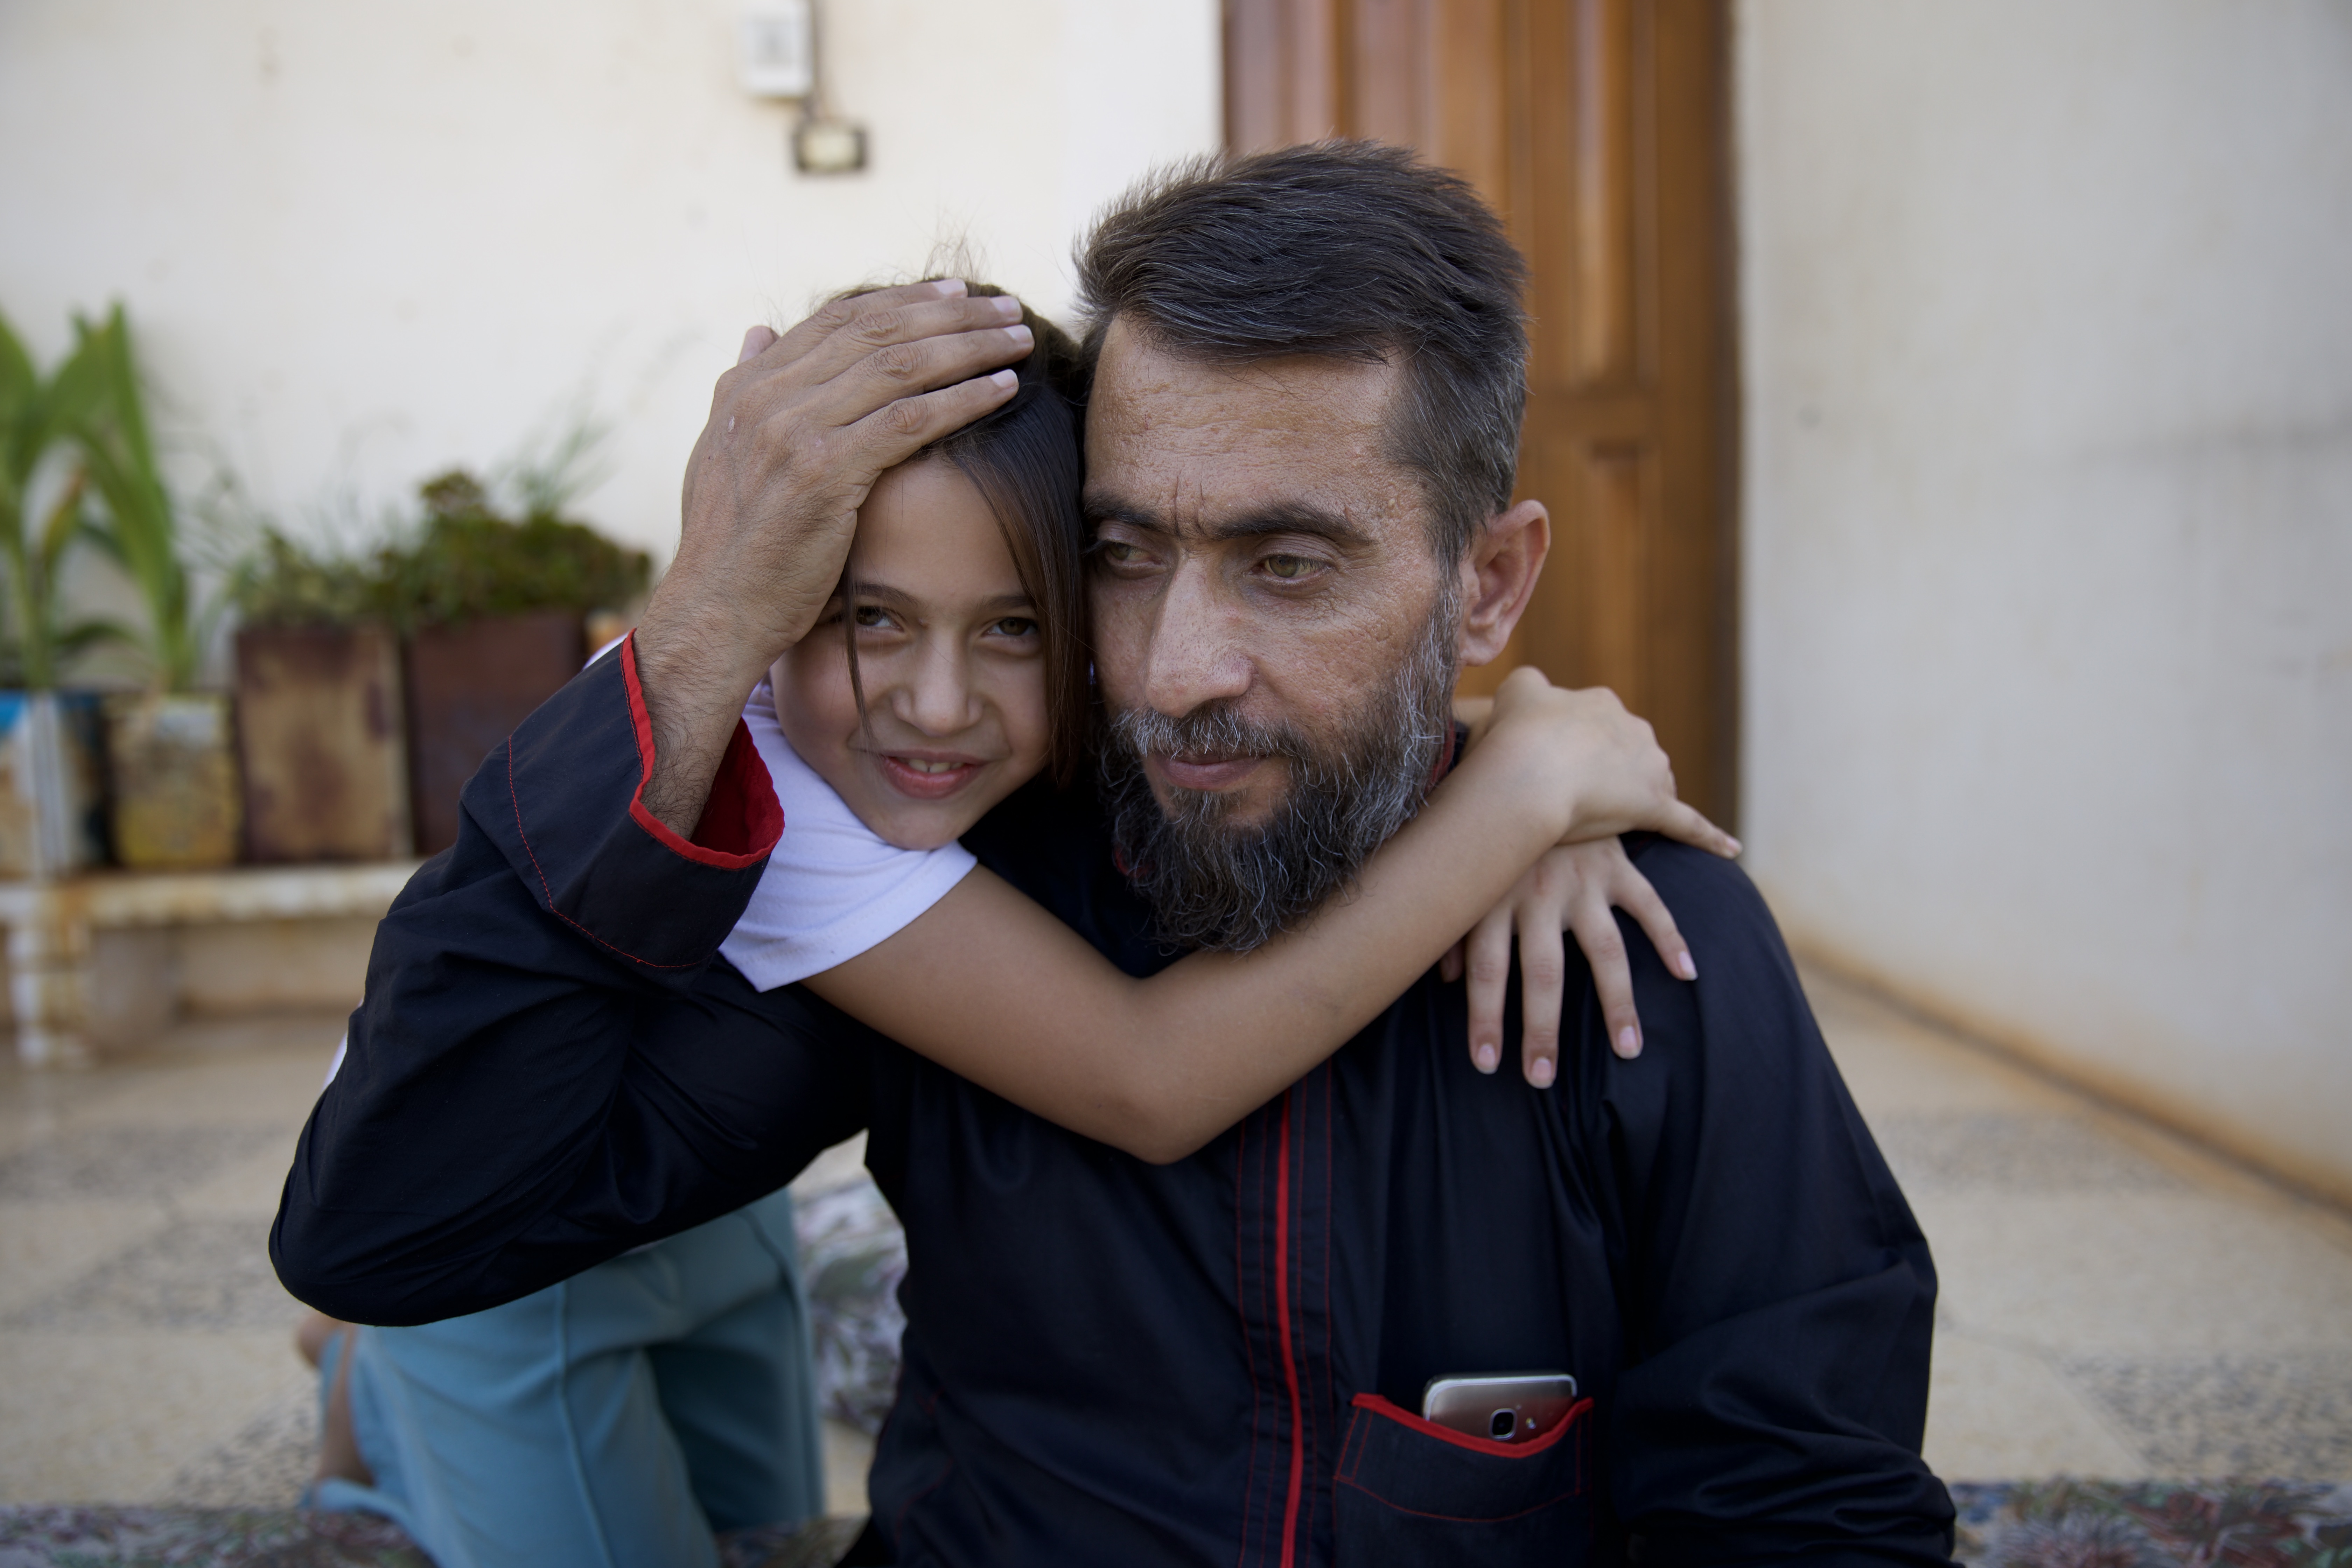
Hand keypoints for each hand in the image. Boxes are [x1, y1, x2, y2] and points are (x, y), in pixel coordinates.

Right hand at [632, 280, 1033, 834]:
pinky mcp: (825, 473)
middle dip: (951, 315)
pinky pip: (910, 421)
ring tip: (1018, 339)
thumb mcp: (722, 451)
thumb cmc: (729, 545)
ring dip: (969, 347)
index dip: (905, 300)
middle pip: (878, 332)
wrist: (715, 611)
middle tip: (1004, 307)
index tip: (956, 293)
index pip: (840, 320)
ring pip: (901, 367)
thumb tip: (761, 330)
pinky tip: (1004, 388)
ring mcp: (795, 433)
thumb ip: (744, 386)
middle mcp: (769, 398)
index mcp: (749, 387)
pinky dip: (963, 399)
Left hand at [1439, 837, 1693, 1084]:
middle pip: (1542, 974)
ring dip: (1616, 1004)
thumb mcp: (1465, 876)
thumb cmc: (1490, 832)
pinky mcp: (1616, 867)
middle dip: (1542, 1029)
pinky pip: (1648, 905)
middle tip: (1542, 1078)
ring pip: (1603, 952)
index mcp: (1496, 900)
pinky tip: (1688, 974)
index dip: (1484, 1018)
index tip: (1486, 1064)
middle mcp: (1539, 895)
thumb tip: (1445, 980)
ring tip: (1628, 1049)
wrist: (1532, 764)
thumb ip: (1455, 927)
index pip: (1486, 972)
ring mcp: (1582, 881)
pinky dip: (1670, 938)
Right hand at [1474, 667, 1739, 857]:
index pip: (1597, 724)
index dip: (1575, 748)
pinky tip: (1731, 850)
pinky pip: (1688, 824)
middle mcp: (1633, 728)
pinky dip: (1709, 837)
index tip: (1554, 765)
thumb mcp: (1515, 694)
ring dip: (1640, 798)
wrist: (1527, 772)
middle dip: (1610, 772)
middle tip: (1574, 797)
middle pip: (1630, 753)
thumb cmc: (1514, 736)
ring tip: (1610, 820)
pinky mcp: (1655, 806)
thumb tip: (1534, 691)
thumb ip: (1528, 688)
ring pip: (1655, 783)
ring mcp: (1648, 767)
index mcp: (1600, 703)